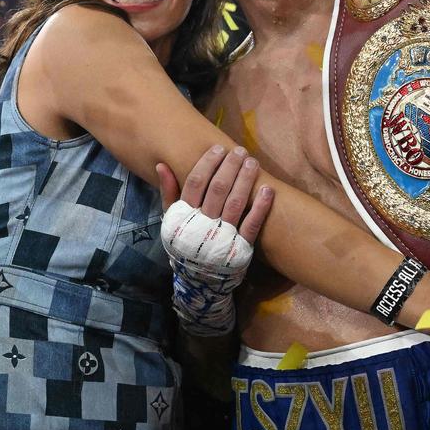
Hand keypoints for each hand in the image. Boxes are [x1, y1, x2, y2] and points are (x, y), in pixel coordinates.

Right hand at [156, 145, 272, 243]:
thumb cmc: (185, 242)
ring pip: (235, 203)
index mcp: (185, 215)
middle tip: (240, 151)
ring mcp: (223, 236)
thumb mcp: (171, 221)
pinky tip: (268, 190)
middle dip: (230, 167)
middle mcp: (203, 224)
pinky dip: (260, 207)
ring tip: (252, 163)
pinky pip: (252, 224)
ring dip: (245, 180)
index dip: (208, 163)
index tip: (219, 149)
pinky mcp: (240, 247)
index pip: (196, 182)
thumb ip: (168, 194)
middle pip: (218, 189)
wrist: (197, 280)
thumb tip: (162, 166)